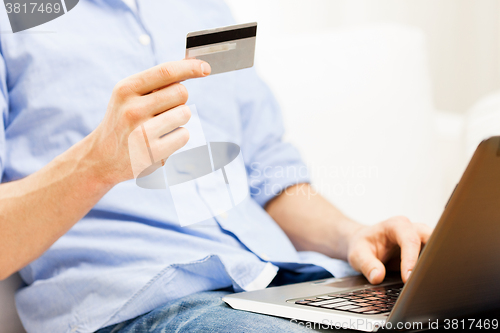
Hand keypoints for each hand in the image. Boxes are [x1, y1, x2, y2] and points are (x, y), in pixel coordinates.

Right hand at [87, 59, 210, 184]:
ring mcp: (142, 133)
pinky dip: (178, 137)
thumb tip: (190, 66)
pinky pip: (184, 135)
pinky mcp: (153, 153)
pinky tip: (162, 141)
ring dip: (179, 118)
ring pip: (185, 113)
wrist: (101, 158)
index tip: (205, 68)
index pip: (166, 72)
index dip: (189, 67)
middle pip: (181, 92)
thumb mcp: (128, 96)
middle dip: (179, 99)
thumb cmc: (123, 121)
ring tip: (160, 126)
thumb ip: (155, 83)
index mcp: (126, 89)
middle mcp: (132, 109)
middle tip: (163, 109)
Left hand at [346, 216, 432, 283]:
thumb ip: (366, 264)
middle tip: (428, 278)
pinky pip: (435, 257)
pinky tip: (430, 281)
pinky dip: (434, 268)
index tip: (408, 278)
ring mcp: (421, 238)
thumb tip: (378, 277)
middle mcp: (412, 229)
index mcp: (396, 225)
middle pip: (432, 239)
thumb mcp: (357, 254)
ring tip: (431, 281)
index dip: (411, 260)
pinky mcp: (425, 249)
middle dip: (432, 257)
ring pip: (438, 248)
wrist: (364, 243)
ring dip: (436, 264)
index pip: (410, 240)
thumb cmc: (362, 246)